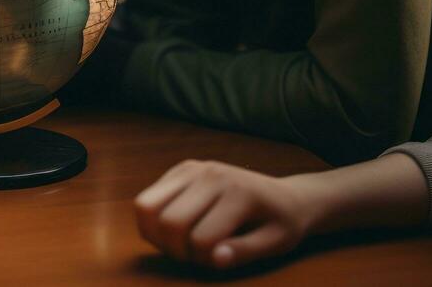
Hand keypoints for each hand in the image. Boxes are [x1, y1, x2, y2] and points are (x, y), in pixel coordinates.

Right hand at [134, 159, 312, 269]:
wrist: (286, 196)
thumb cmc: (282, 223)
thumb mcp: (275, 244)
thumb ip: (245, 252)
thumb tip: (215, 258)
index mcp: (237, 193)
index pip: (200, 239)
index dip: (204, 261)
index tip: (219, 260)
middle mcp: (210, 175)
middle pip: (168, 221)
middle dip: (175, 251)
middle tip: (195, 256)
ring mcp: (191, 168)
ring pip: (145, 205)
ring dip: (156, 235)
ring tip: (181, 243)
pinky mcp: (180, 170)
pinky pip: (147, 198)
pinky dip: (153, 221)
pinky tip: (178, 229)